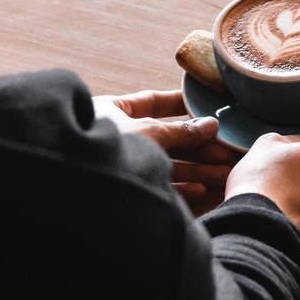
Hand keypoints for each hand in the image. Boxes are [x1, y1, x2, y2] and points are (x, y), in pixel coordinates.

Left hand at [92, 90, 238, 215]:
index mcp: (110, 113)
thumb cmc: (103, 148)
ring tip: (225, 172)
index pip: (151, 103)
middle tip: (228, 150)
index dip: (180, 104)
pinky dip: (182, 189)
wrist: (71, 192)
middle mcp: (115, 139)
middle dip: (198, 146)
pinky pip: (158, 189)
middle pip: (164, 139)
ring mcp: (120, 168)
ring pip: (165, 166)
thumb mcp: (147, 132)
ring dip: (197, 169)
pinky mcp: (125, 196)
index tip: (207, 105)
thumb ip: (180, 131)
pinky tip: (204, 190)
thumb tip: (211, 124)